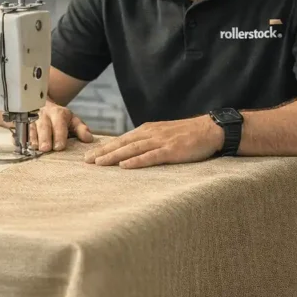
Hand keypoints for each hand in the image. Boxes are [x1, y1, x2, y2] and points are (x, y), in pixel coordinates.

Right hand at [0, 102, 93, 151]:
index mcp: (58, 113)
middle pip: (43, 125)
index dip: (59, 135)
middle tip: (45, 148)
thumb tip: (89, 139)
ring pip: (30, 127)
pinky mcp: (22, 123)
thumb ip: (81, 129)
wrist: (41, 104)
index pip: (59, 124)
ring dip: (32, 138)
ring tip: (34, 147)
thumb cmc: (59, 117)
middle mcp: (44, 115)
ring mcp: (31, 118)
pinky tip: (22, 144)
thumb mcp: (72, 119)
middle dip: (44, 137)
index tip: (59, 147)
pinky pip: (20, 129)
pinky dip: (21, 137)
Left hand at [83, 116, 223, 168]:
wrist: (210, 130)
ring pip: (132, 149)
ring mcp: (160, 142)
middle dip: (102, 152)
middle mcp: (150, 134)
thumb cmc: (188, 135)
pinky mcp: (171, 150)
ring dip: (113, 156)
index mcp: (147, 130)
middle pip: (122, 143)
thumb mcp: (163, 135)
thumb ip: (148, 141)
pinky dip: (136, 161)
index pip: (121, 139)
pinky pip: (150, 157)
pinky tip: (124, 166)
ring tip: (98, 163)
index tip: (89, 155)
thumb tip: (131, 152)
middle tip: (85, 160)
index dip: (105, 147)